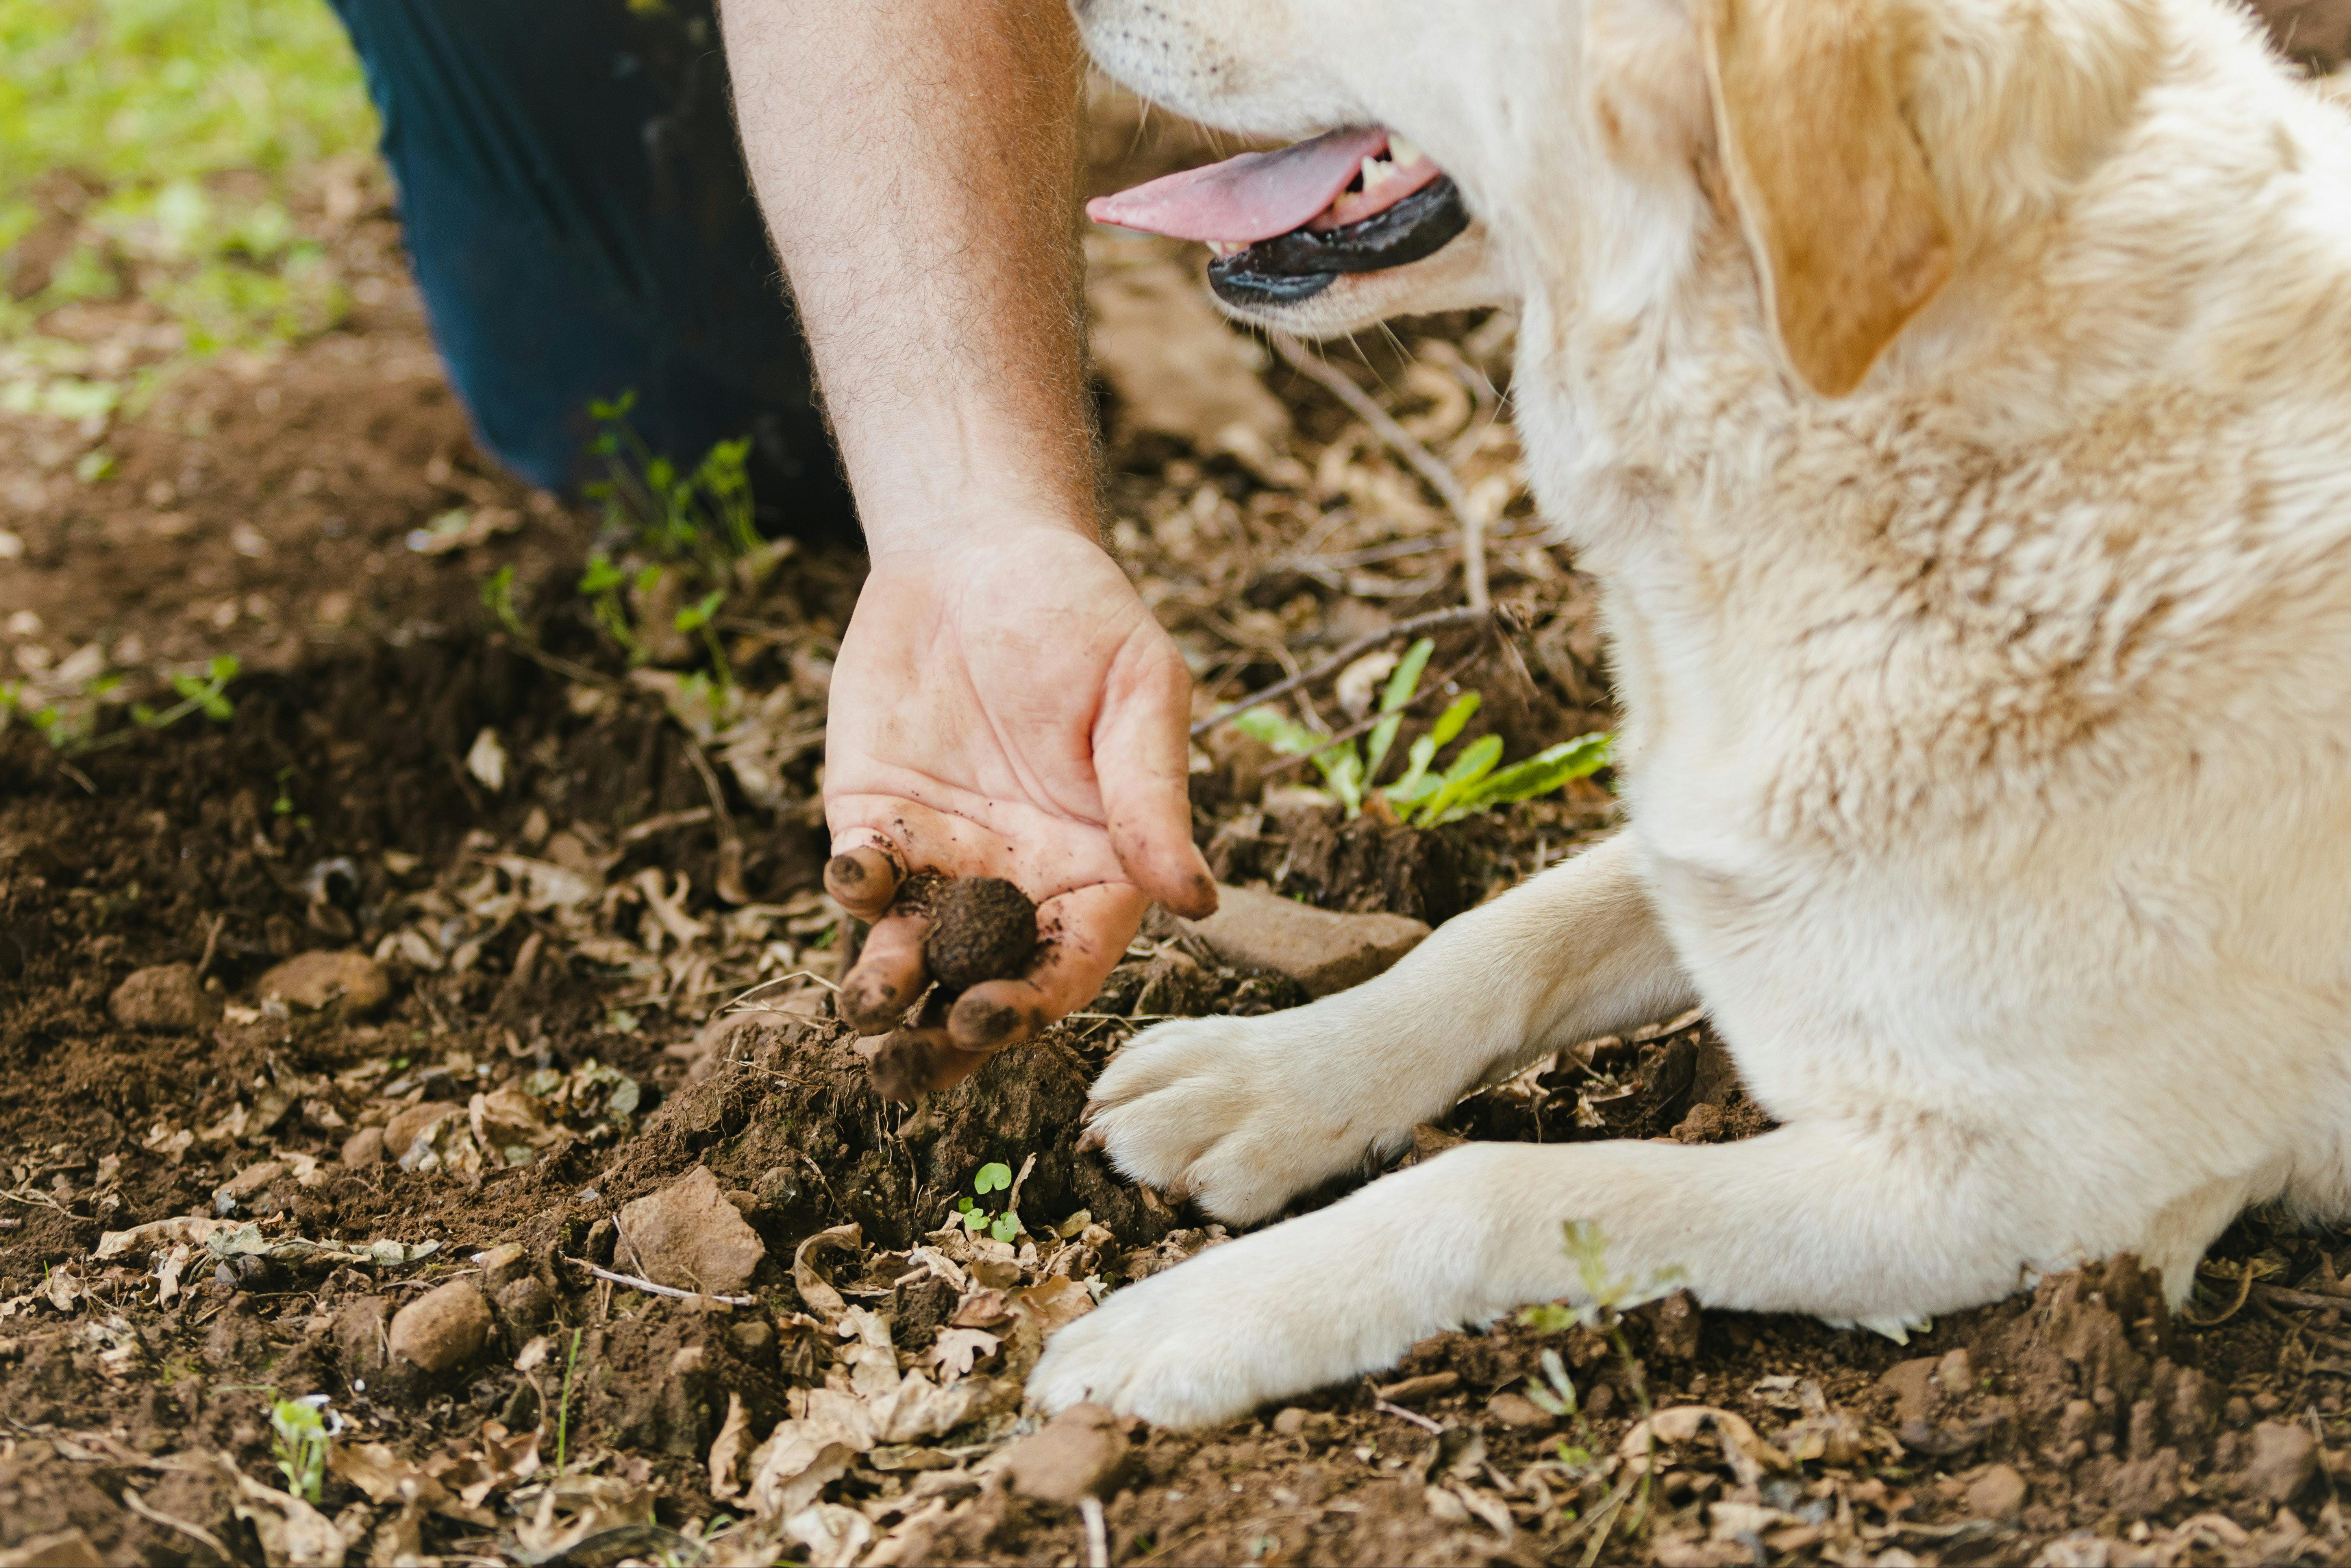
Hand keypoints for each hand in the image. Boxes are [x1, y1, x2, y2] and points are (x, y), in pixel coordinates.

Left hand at [822, 518, 1216, 1096]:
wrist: (979, 549)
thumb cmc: (1080, 615)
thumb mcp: (1137, 691)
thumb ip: (1154, 798)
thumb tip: (1199, 902)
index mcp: (1098, 867)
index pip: (1070, 960)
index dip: (1033, 1000)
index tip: (994, 1016)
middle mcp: (1019, 880)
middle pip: (985, 984)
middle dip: (946, 1036)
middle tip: (911, 1065)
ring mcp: (943, 857)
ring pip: (912, 955)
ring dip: (885, 994)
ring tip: (864, 1014)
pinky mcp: (875, 820)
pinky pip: (860, 882)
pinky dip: (852, 891)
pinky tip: (854, 875)